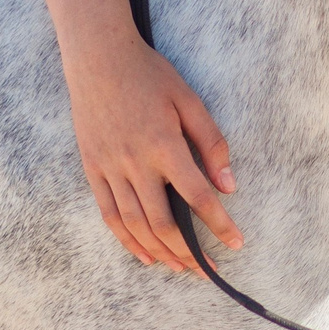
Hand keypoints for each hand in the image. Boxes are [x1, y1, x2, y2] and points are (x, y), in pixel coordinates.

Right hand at [59, 30, 243, 273]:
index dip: (218, 225)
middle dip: (189, 252)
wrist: (98, 58)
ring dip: (160, 252)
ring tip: (180, 268)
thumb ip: (211, 142)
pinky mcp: (93, 169)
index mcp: (164, 145)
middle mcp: (135, 163)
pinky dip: (127, 240)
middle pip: (163, 222)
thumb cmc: (149, 75)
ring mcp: (110, 169)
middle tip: (208, 271)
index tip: (235, 244)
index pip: (197, 196)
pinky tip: (145, 255)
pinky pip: (110, 214)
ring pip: (136, 224)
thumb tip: (228, 185)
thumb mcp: (189, 100)